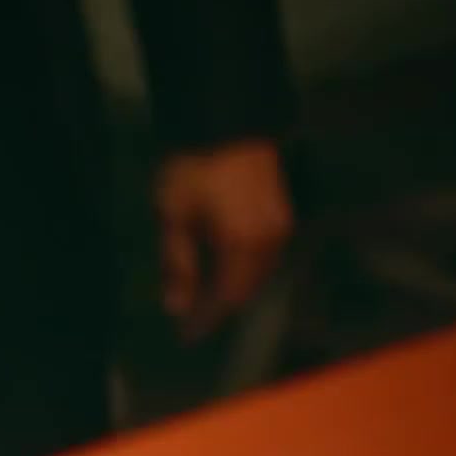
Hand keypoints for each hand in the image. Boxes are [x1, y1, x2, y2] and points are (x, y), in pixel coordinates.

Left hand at [156, 138, 293, 340]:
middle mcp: (271, 238)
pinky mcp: (281, 209)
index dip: (208, 318)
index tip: (186, 336)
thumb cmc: (192, 168)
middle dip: (221, 306)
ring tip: (206, 300)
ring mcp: (281, 223)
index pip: (228, 296)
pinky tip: (224, 269)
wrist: (222, 118)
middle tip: (194, 322)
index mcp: (245, 244)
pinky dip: (244, 268)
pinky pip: (265, 252)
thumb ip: (178, 266)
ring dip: (234, 287)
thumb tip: (177, 308)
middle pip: (248, 287)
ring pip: (259, 271)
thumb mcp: (174, 218)